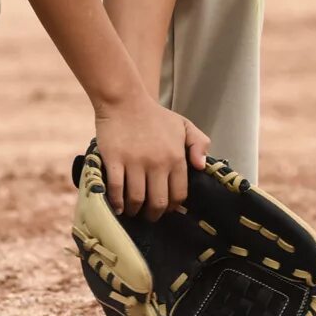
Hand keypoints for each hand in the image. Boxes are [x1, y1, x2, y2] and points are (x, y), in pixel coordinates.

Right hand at [92, 96, 210, 221]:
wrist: (125, 101)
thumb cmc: (155, 116)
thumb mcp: (184, 125)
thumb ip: (199, 143)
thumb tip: (201, 167)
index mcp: (176, 157)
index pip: (179, 193)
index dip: (173, 206)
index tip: (167, 208)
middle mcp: (157, 163)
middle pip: (158, 201)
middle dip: (154, 214)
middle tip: (149, 215)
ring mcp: (135, 162)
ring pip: (137, 199)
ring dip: (135, 210)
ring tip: (133, 211)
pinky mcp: (114, 160)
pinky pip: (116, 189)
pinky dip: (117, 202)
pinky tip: (118, 206)